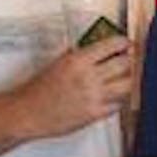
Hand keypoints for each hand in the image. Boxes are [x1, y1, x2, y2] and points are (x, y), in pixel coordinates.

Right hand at [12, 36, 134, 138]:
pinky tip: (113, 97)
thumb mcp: (58, 63)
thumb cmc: (39, 89)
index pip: (112, 45)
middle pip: (125, 64)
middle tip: (129, 61)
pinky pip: (118, 104)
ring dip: (128, 81)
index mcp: (78, 60)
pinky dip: (119, 100)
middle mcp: (88, 76)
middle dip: (130, 61)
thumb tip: (98, 48)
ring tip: (123, 80)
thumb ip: (79, 55)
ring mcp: (94, 96)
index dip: (124, 43)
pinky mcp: (95, 113)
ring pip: (127, 85)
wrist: (27, 112)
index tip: (127, 44)